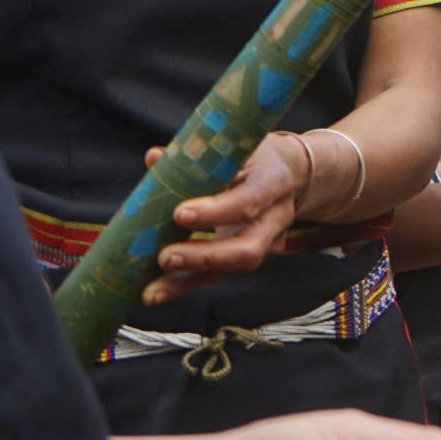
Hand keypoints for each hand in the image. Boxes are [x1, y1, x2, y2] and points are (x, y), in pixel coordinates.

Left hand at [146, 137, 305, 305]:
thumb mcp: (235, 148)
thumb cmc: (254, 156)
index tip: (179, 214)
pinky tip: (156, 291)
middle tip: (165, 257)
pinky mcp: (248, 255)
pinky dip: (185, 283)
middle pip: (247, 249)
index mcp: (273, 182)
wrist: (289, 172)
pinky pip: (219, 274)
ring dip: (188, 281)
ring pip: (231, 269)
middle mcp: (275, 217)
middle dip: (204, 258)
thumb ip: (198, 157)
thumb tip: (154, 157)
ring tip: (151, 291)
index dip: (216, 211)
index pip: (249, 201)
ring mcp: (266, 241)